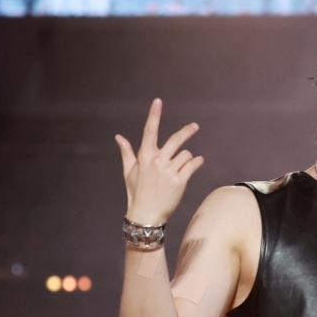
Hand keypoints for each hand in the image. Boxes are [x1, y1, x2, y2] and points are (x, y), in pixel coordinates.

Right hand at [115, 99, 204, 225]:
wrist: (146, 215)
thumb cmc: (136, 193)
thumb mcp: (129, 172)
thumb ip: (126, 152)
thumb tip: (118, 137)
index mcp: (144, 156)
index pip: (149, 130)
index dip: (154, 115)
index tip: (158, 101)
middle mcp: (157, 161)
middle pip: (175, 140)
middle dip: (187, 131)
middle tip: (195, 126)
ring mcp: (169, 171)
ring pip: (185, 154)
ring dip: (187, 157)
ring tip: (186, 163)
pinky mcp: (180, 181)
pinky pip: (192, 165)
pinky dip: (196, 162)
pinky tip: (197, 162)